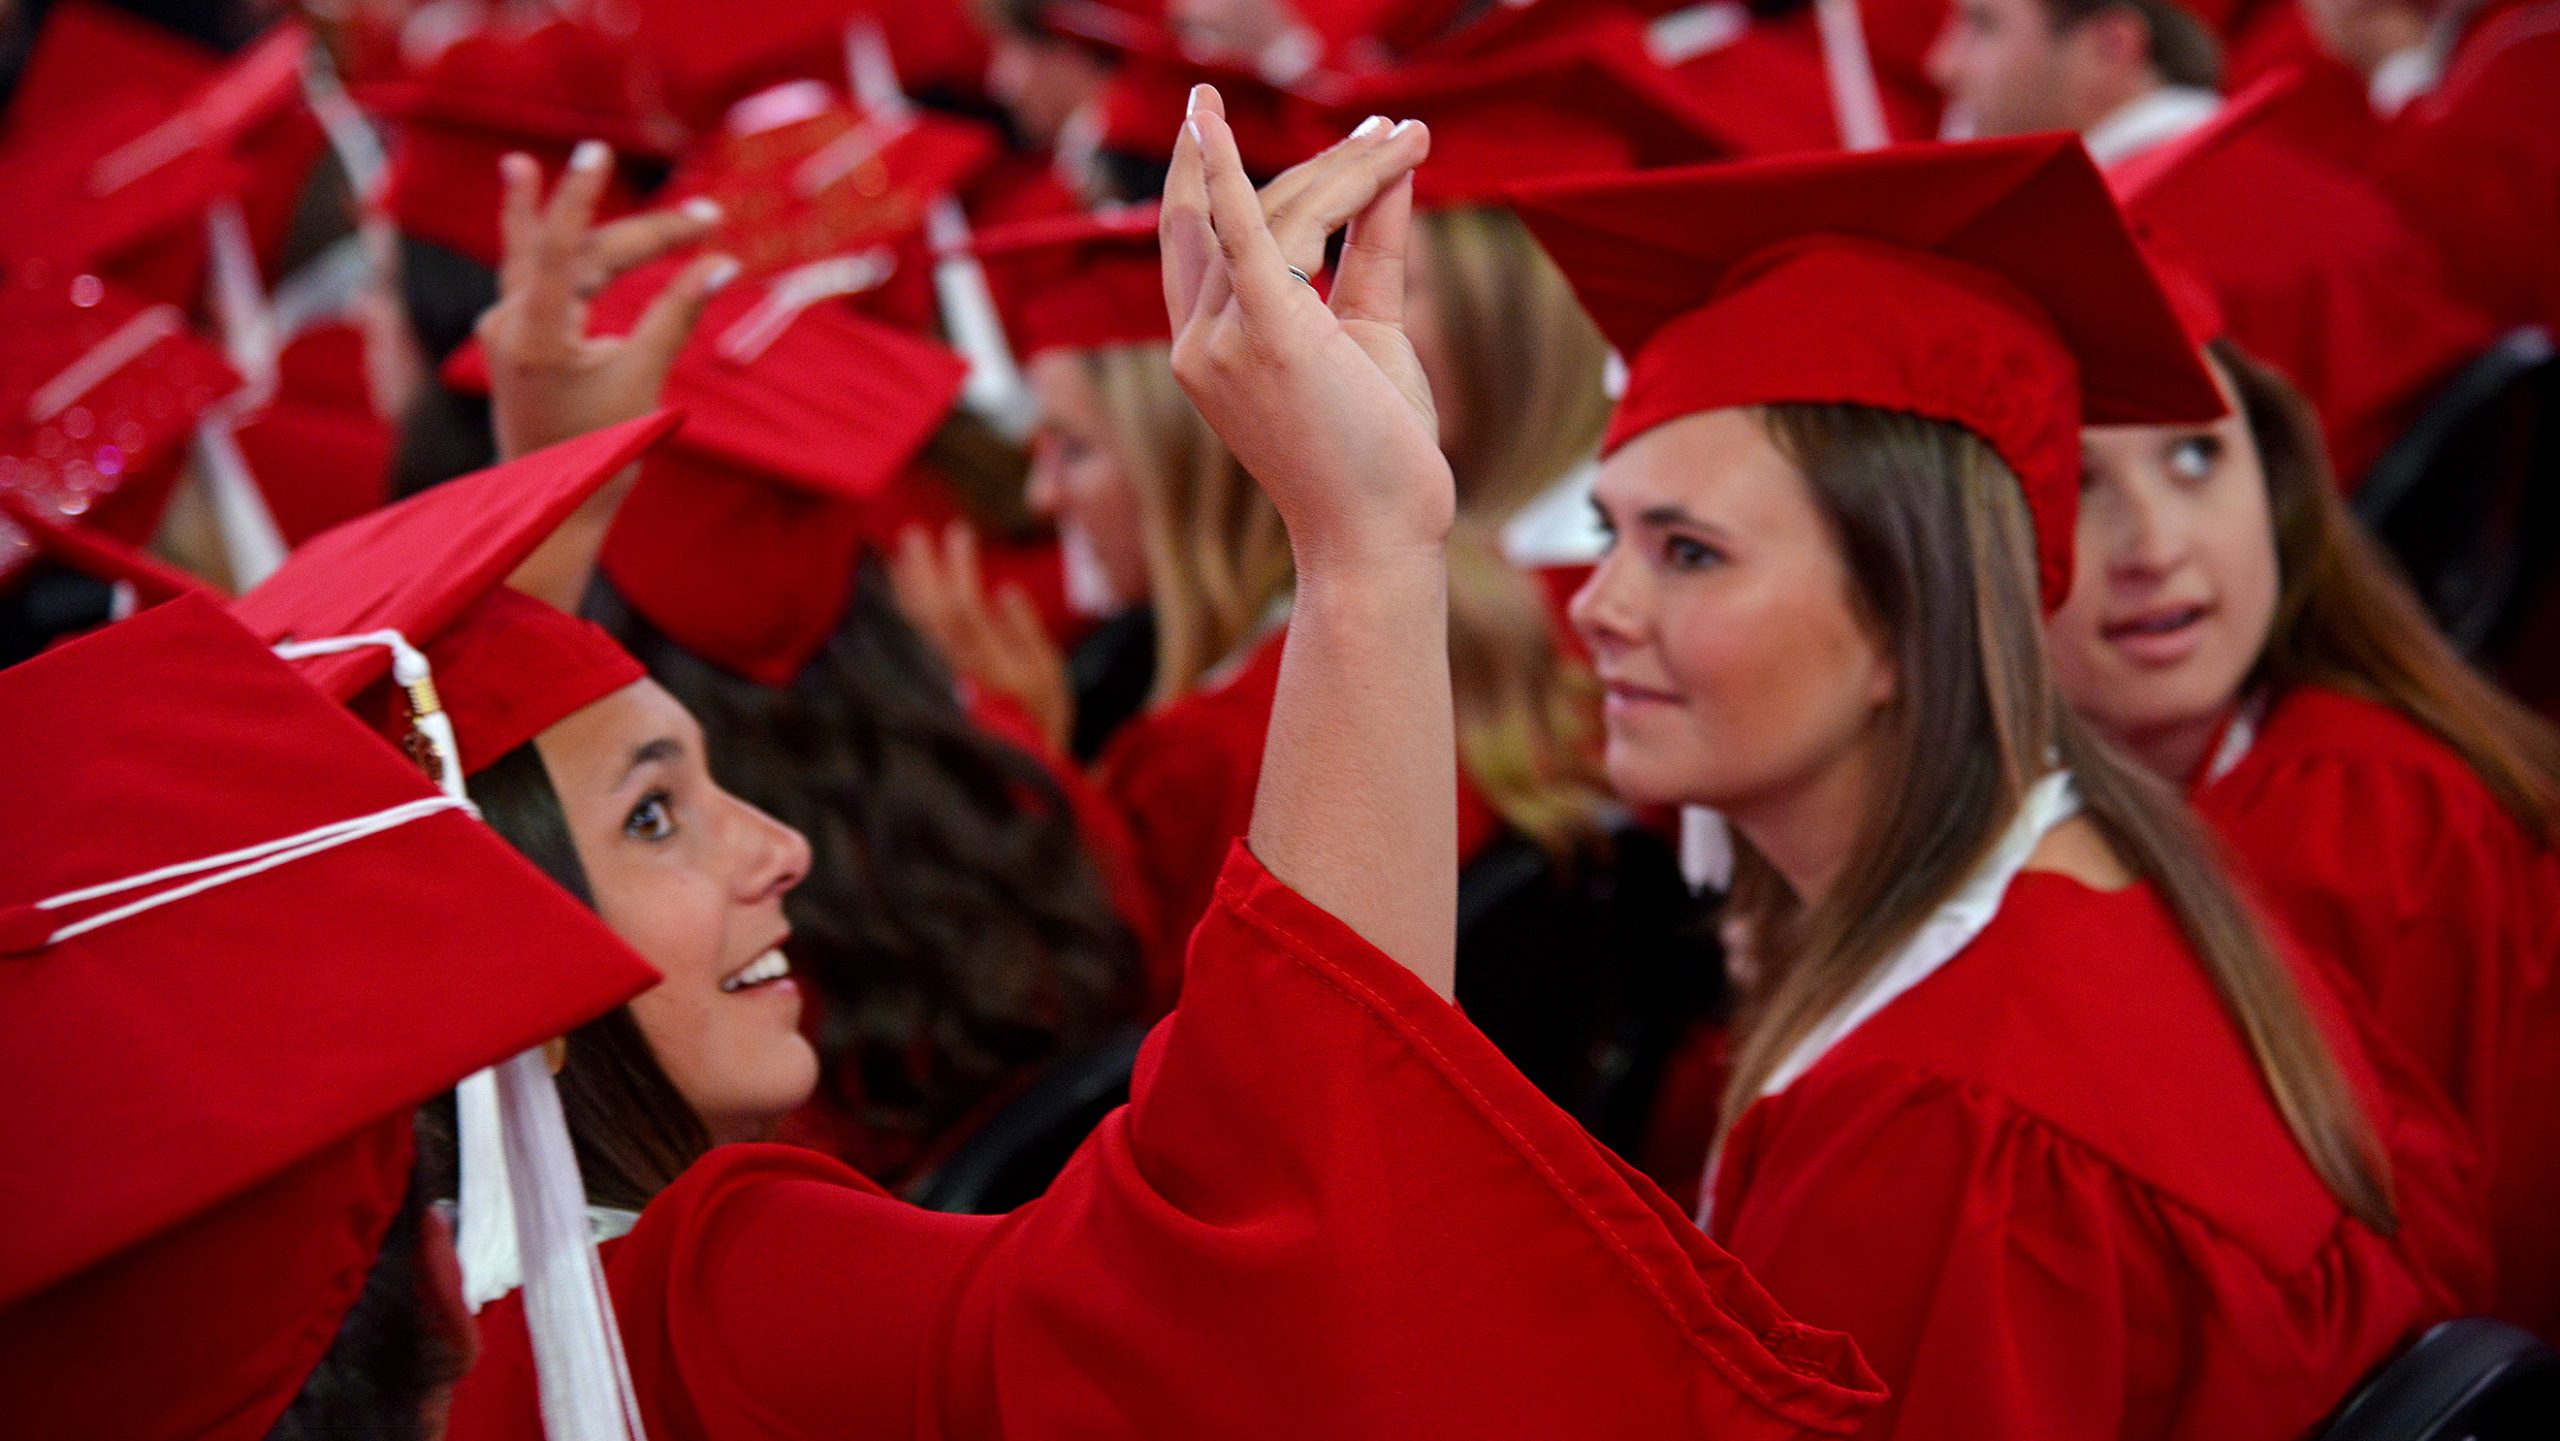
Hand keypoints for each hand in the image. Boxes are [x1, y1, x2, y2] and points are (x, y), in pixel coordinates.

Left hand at [480, 142, 737, 460]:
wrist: (553, 505)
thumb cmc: (600, 452)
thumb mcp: (644, 380)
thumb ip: (677, 315)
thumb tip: (721, 265)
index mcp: (535, 338)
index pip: (560, 248)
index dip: (579, 196)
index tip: (595, 153)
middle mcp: (508, 325)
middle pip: (582, 256)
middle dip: (646, 237)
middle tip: (707, 218)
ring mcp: (504, 330)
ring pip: (559, 262)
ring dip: (585, 220)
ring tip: (579, 164)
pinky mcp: (512, 337)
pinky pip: (539, 277)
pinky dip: (562, 249)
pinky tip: (540, 201)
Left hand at [890, 522, 1074, 755]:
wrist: (1011, 789)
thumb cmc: (1041, 729)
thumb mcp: (1051, 681)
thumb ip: (1027, 634)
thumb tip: (1003, 590)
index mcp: (991, 669)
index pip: (963, 606)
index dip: (957, 567)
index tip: (958, 532)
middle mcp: (955, 677)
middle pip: (925, 614)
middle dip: (920, 569)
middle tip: (914, 533)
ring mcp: (934, 689)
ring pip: (908, 630)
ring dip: (902, 590)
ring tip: (897, 557)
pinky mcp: (921, 697)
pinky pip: (900, 649)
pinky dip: (894, 620)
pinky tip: (890, 599)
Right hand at [1160, 88, 1453, 577]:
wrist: (1380, 537)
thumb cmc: (1378, 453)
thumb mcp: (1372, 332)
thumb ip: (1371, 248)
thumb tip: (1390, 169)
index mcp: (1207, 346)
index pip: (1203, 234)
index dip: (1225, 168)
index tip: (1299, 128)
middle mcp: (1198, 341)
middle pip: (1250, 212)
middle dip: (1325, 164)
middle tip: (1393, 129)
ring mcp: (1220, 339)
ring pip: (1278, 212)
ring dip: (1348, 166)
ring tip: (1409, 137)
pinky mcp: (1263, 335)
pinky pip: (1246, 230)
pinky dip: (1232, 167)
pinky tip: (1207, 114)